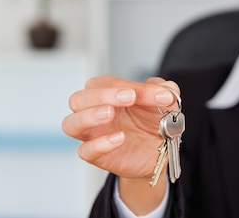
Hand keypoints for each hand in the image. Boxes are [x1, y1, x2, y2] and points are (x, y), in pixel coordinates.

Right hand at [62, 75, 179, 179]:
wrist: (158, 151)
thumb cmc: (152, 120)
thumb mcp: (164, 102)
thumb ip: (166, 90)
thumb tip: (167, 88)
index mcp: (108, 93)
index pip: (106, 83)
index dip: (125, 85)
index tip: (149, 93)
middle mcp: (95, 111)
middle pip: (78, 99)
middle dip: (102, 95)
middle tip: (128, 97)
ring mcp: (92, 134)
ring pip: (71, 123)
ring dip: (89, 116)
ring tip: (110, 114)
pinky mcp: (97, 155)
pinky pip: (85, 151)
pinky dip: (99, 144)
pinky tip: (119, 138)